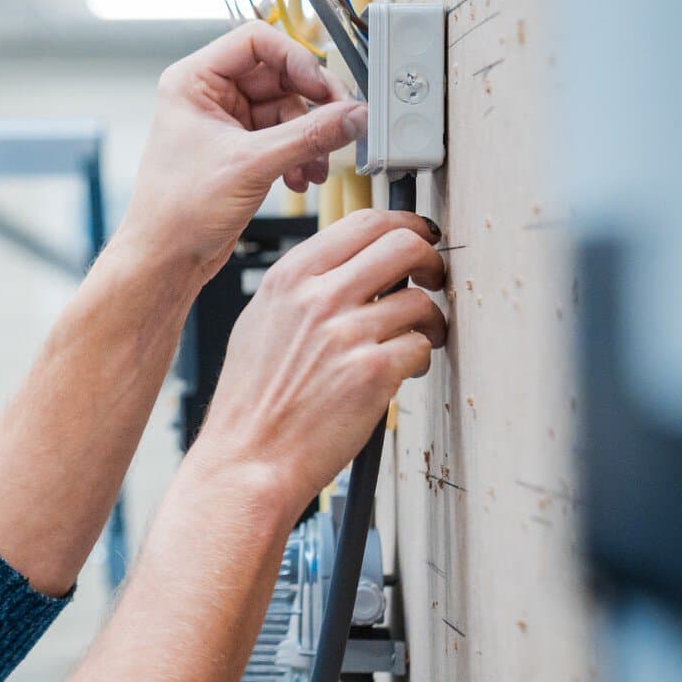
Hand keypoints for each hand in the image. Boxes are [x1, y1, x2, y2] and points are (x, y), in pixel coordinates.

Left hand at [118, 22, 367, 281]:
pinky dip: (300, 154)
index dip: (297, 59)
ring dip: (310, 137)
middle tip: (340, 126)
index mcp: (193, 81)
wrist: (165, 259)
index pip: (256, 41)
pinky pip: (283, 137)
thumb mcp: (252, 165)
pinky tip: (303, 178)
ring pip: (286, 110)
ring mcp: (225, 123)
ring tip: (317, 166)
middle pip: (279, 76)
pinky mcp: (239, 150)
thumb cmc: (177, 211)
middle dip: (312, 106)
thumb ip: (309, 136)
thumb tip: (353, 116)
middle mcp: (207, 96)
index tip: (324, 88)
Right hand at [195, 208, 446, 521]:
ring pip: (420, 301)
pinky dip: (420, 358)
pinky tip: (401, 372)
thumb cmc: (252, 402)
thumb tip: (348, 266)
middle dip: (431, 260)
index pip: (363, 224)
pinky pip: (421, 346)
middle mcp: (317, 298)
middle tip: (433, 279)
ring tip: (418, 339)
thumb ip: (303, 288)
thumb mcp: (261, 323)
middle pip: (404, 246)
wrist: (247, 457)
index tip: (417, 236)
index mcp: (289, 279)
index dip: (404, 225)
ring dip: (430, 320)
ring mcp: (346, 333)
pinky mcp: (372, 372)